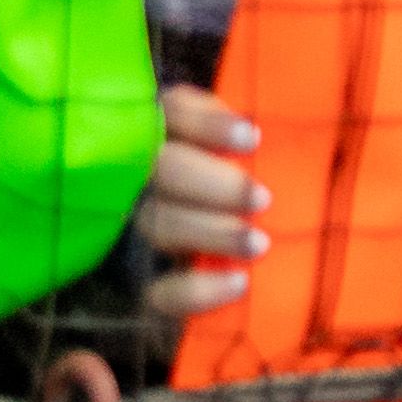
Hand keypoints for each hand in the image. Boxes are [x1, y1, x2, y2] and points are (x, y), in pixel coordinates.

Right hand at [139, 90, 270, 323]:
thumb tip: (267, 139)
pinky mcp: (139, 279)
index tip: (253, 139)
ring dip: (213, 234)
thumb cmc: (232, 183)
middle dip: (216, 185)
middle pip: (165, 170)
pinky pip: (159, 290)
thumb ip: (234, 135)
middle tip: (263, 200)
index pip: (175, 111)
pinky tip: (239, 284)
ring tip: (259, 244)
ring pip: (161, 223)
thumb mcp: (231, 149)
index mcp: (163, 129)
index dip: (209, 124)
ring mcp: (133, 226)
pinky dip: (198, 290)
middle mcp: (139, 172)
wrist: (204, 260)